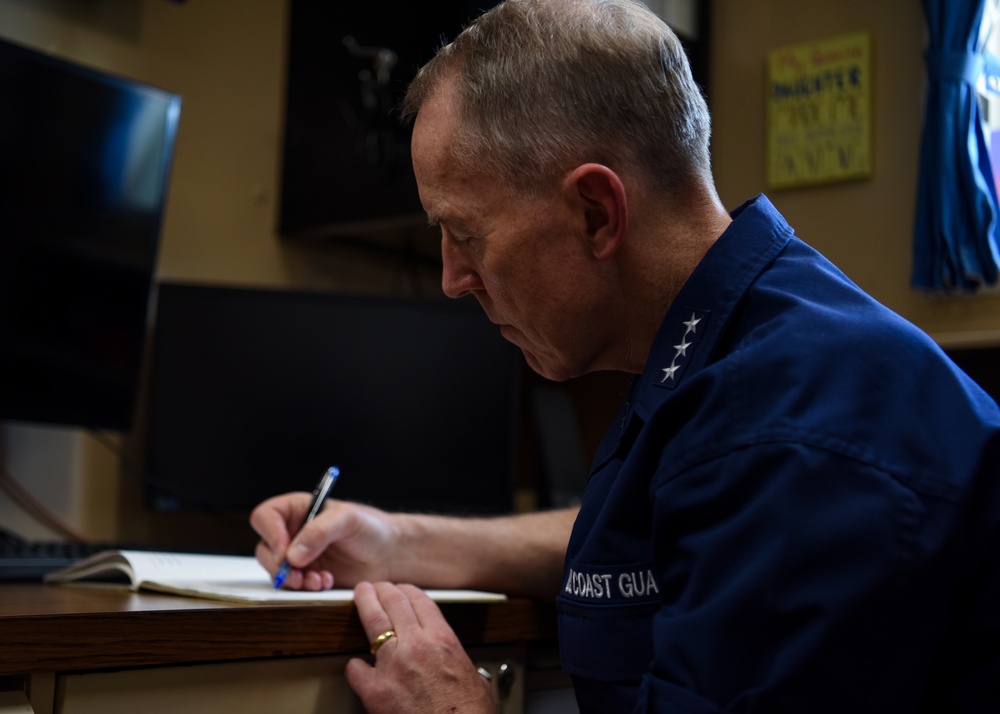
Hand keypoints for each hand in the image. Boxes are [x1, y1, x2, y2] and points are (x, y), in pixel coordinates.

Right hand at [250, 493, 397, 589]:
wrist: (387, 554)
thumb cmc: (371, 527)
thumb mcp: (347, 520)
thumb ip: (319, 531)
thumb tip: (292, 555)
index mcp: (298, 509)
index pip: (266, 516)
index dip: (270, 534)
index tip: (285, 552)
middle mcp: (293, 531)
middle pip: (265, 548)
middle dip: (279, 565)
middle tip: (299, 575)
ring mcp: (298, 555)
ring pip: (276, 570)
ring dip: (294, 580)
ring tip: (319, 581)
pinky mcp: (306, 575)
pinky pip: (292, 585)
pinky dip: (305, 588)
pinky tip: (325, 583)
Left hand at [345, 581, 493, 713]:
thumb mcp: (473, 677)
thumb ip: (457, 662)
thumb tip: (453, 666)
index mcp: (443, 641)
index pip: (420, 601)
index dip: (407, 591)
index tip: (401, 589)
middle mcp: (417, 646)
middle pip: (394, 603)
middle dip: (382, 590)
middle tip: (375, 587)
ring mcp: (393, 666)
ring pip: (373, 622)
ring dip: (365, 604)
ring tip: (360, 596)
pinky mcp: (375, 691)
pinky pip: (356, 668)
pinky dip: (354, 666)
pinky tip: (356, 666)